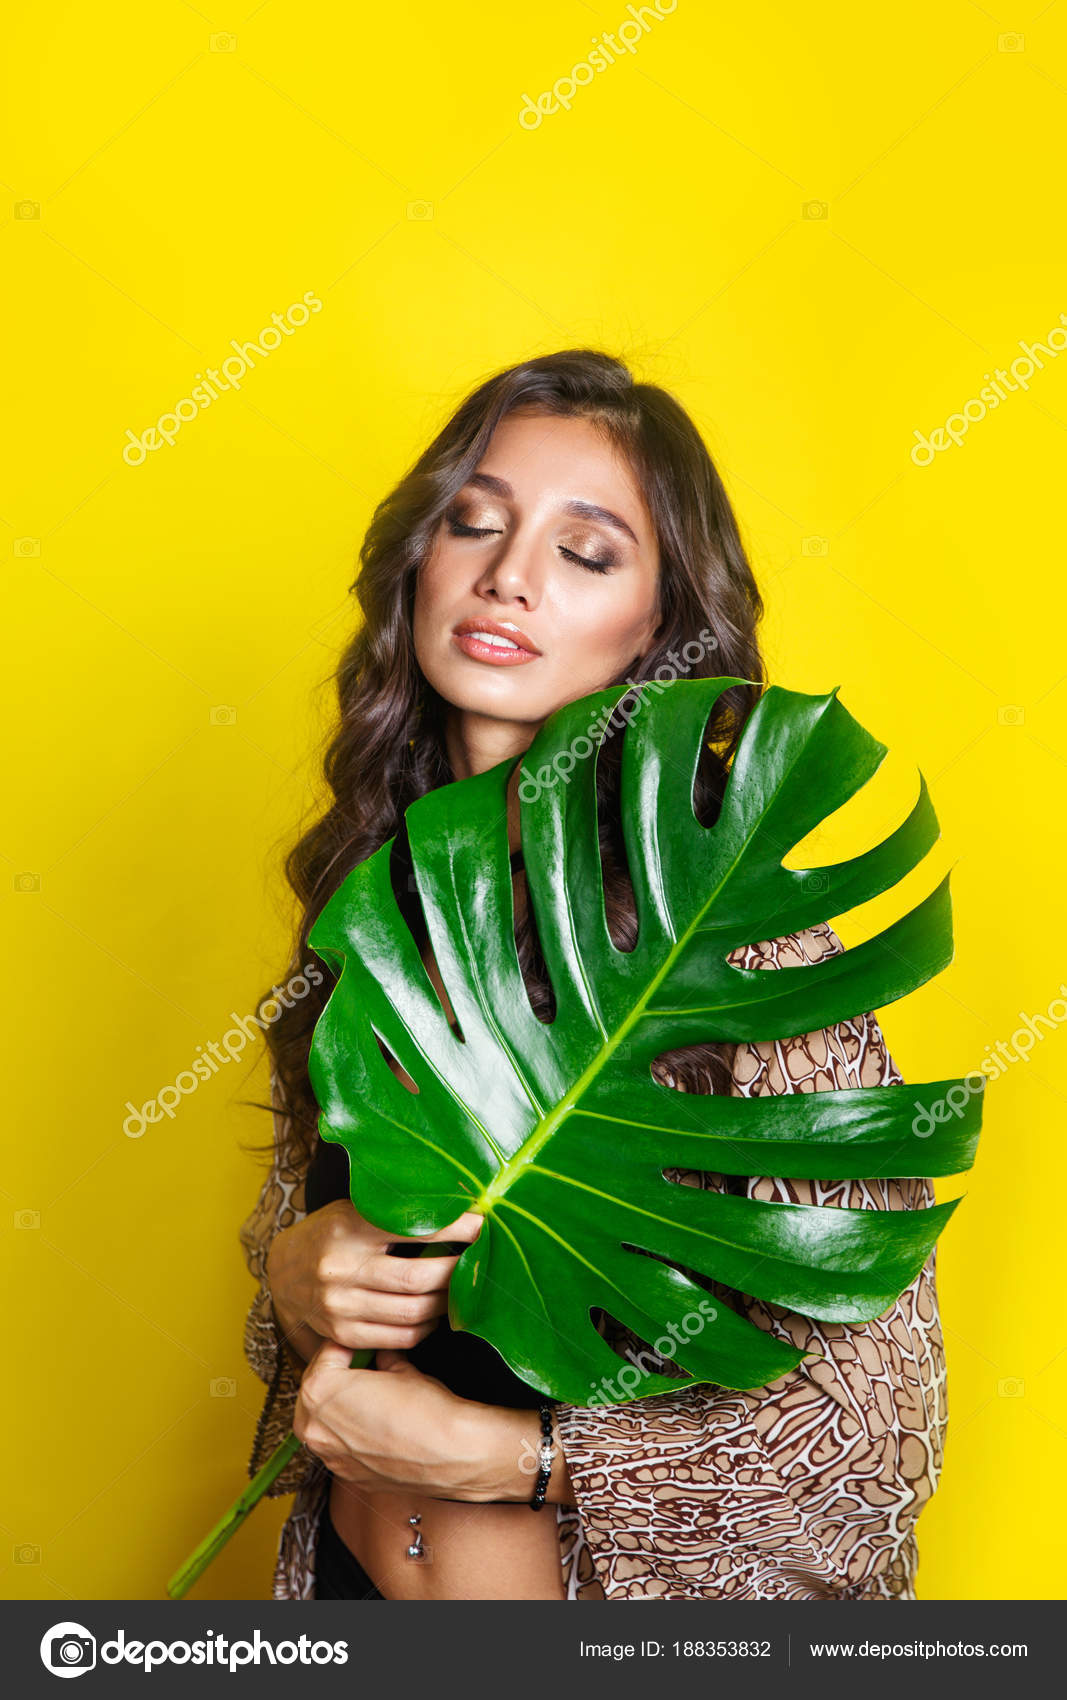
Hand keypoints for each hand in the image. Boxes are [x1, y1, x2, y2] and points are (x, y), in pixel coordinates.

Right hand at [266, 1198, 482, 1364]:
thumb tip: (461, 1208)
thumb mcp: (357, 1208)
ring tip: (460, 1289)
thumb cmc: (333, 1231)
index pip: (414, 1228)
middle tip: (478, 1263)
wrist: (284, 1268)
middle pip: (417, 1280)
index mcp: (349, 1228)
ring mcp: (339, 1305)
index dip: (455, 1228)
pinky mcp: (341, 1334)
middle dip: (456, 1273)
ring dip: (445, 1304)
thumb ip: (398, 1211)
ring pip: (412, 1314)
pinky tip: (434, 1313)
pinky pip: (398, 1339)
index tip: (483, 1225)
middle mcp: (341, 1268)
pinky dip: (425, 1328)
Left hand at [292, 1340, 537, 1500]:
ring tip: (369, 1397)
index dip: (347, 1347)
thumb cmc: (427, 1409)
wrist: (453, 1454)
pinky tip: (376, 1427)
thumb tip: (381, 1356)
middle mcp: (315, 1428)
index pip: (324, 1357)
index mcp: (320, 1393)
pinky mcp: (348, 1477)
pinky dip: (351, 1436)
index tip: (363, 1345)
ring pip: (323, 1423)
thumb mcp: (401, 1369)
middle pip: (314, 1392)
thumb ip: (382, 1360)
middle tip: (363, 1367)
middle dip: (336, 1377)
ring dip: (339, 1408)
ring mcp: (330, 1457)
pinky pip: (339, 1448)